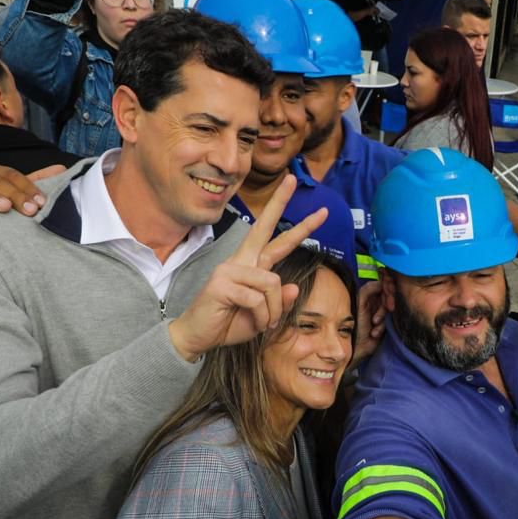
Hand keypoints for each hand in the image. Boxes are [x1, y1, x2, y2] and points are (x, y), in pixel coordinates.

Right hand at [167, 175, 327, 361]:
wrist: (197, 337)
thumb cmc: (228, 323)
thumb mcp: (263, 315)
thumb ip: (278, 302)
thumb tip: (293, 288)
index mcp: (251, 265)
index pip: (277, 241)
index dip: (299, 227)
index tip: (320, 212)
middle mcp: (240, 261)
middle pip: (264, 228)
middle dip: (280, 203)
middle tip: (295, 181)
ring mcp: (229, 269)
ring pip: (272, 282)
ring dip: (274, 310)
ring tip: (264, 323)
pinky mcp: (222, 282)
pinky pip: (257, 299)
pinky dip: (262, 317)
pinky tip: (253, 323)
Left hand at [352, 280, 385, 365]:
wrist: (356, 345)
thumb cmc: (355, 324)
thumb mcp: (360, 303)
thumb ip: (368, 289)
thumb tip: (381, 282)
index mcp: (368, 295)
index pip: (383, 284)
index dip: (388, 287)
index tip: (389, 292)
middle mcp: (375, 302)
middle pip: (389, 296)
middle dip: (386, 304)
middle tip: (388, 308)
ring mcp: (380, 312)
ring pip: (390, 309)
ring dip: (382, 316)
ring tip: (374, 323)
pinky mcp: (385, 324)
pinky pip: (390, 321)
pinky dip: (382, 327)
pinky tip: (374, 332)